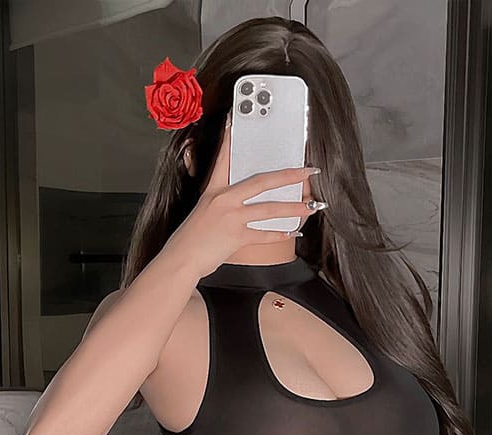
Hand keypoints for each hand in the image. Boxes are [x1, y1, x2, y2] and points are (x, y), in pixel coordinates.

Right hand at [164, 112, 322, 278]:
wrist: (181, 258)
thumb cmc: (191, 239)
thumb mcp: (202, 211)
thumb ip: (219, 202)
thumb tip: (238, 201)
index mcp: (213, 190)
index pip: (224, 158)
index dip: (229, 138)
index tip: (236, 120)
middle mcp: (224, 199)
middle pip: (262, 181)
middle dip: (288, 176)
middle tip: (307, 171)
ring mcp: (231, 217)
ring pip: (269, 208)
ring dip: (293, 208)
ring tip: (310, 206)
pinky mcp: (236, 236)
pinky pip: (264, 234)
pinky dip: (279, 234)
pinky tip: (292, 232)